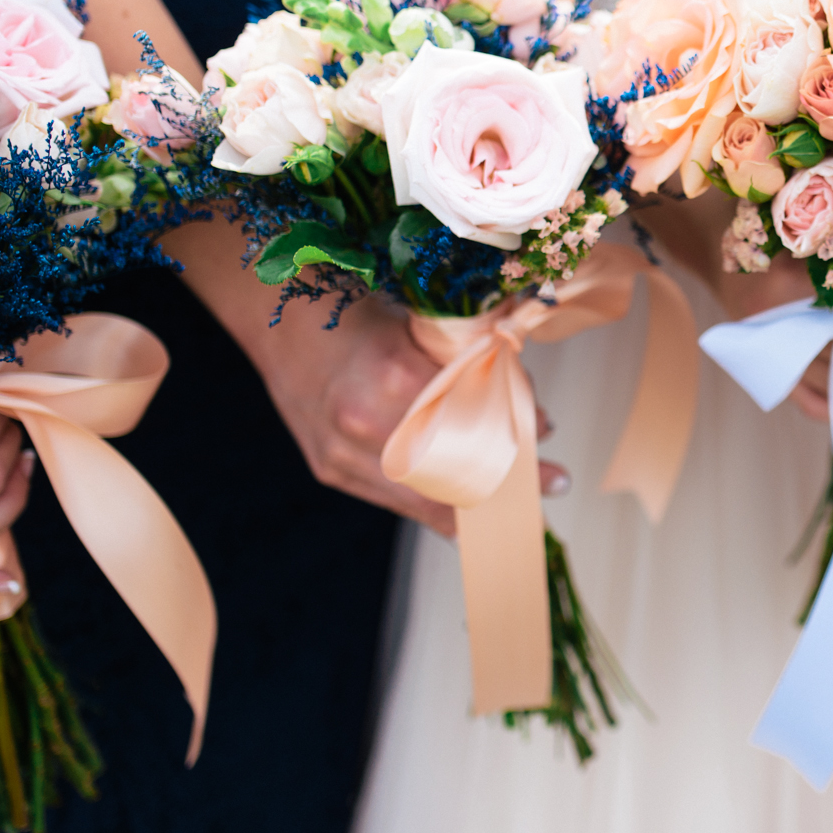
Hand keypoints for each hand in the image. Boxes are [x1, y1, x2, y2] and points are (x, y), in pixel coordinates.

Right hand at [245, 295, 569, 535]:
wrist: (280, 323)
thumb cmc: (363, 315)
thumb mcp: (426, 329)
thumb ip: (474, 372)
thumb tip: (531, 416)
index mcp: (394, 376)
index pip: (476, 430)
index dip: (516, 451)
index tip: (551, 464)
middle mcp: (365, 424)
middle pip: (454, 474)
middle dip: (507, 488)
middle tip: (552, 485)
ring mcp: (343, 455)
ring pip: (426, 501)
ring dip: (477, 508)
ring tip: (519, 508)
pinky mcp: (332, 471)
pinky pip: (396, 500)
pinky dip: (436, 508)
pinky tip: (467, 516)